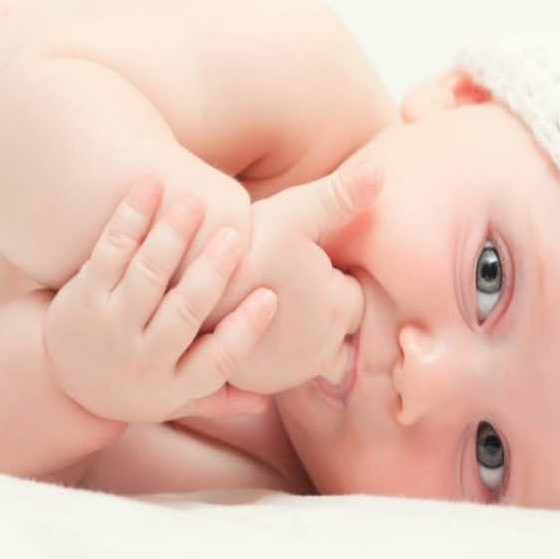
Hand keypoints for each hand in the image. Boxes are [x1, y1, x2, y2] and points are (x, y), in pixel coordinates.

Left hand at [42, 174, 278, 423]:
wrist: (58, 380)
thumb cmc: (137, 382)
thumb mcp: (174, 401)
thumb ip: (220, 399)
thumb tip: (266, 399)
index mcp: (172, 386)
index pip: (217, 360)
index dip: (245, 330)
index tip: (269, 296)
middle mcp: (140, 358)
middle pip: (181, 314)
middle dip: (210, 274)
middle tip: (235, 236)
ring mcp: (108, 325)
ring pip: (145, 276)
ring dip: (171, 237)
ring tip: (195, 201)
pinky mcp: (82, 294)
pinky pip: (108, 250)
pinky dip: (130, 217)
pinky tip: (149, 185)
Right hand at [223, 159, 382, 393]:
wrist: (179, 281)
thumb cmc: (245, 241)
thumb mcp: (295, 210)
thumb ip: (341, 194)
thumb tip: (380, 171)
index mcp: (339, 312)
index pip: (351, 296)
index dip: (324, 274)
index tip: (295, 260)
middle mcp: (318, 355)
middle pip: (331, 327)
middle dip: (311, 307)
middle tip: (276, 278)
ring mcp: (286, 377)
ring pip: (302, 349)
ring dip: (288, 330)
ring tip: (258, 297)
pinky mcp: (255, 387)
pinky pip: (272, 366)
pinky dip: (263, 350)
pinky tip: (243, 323)